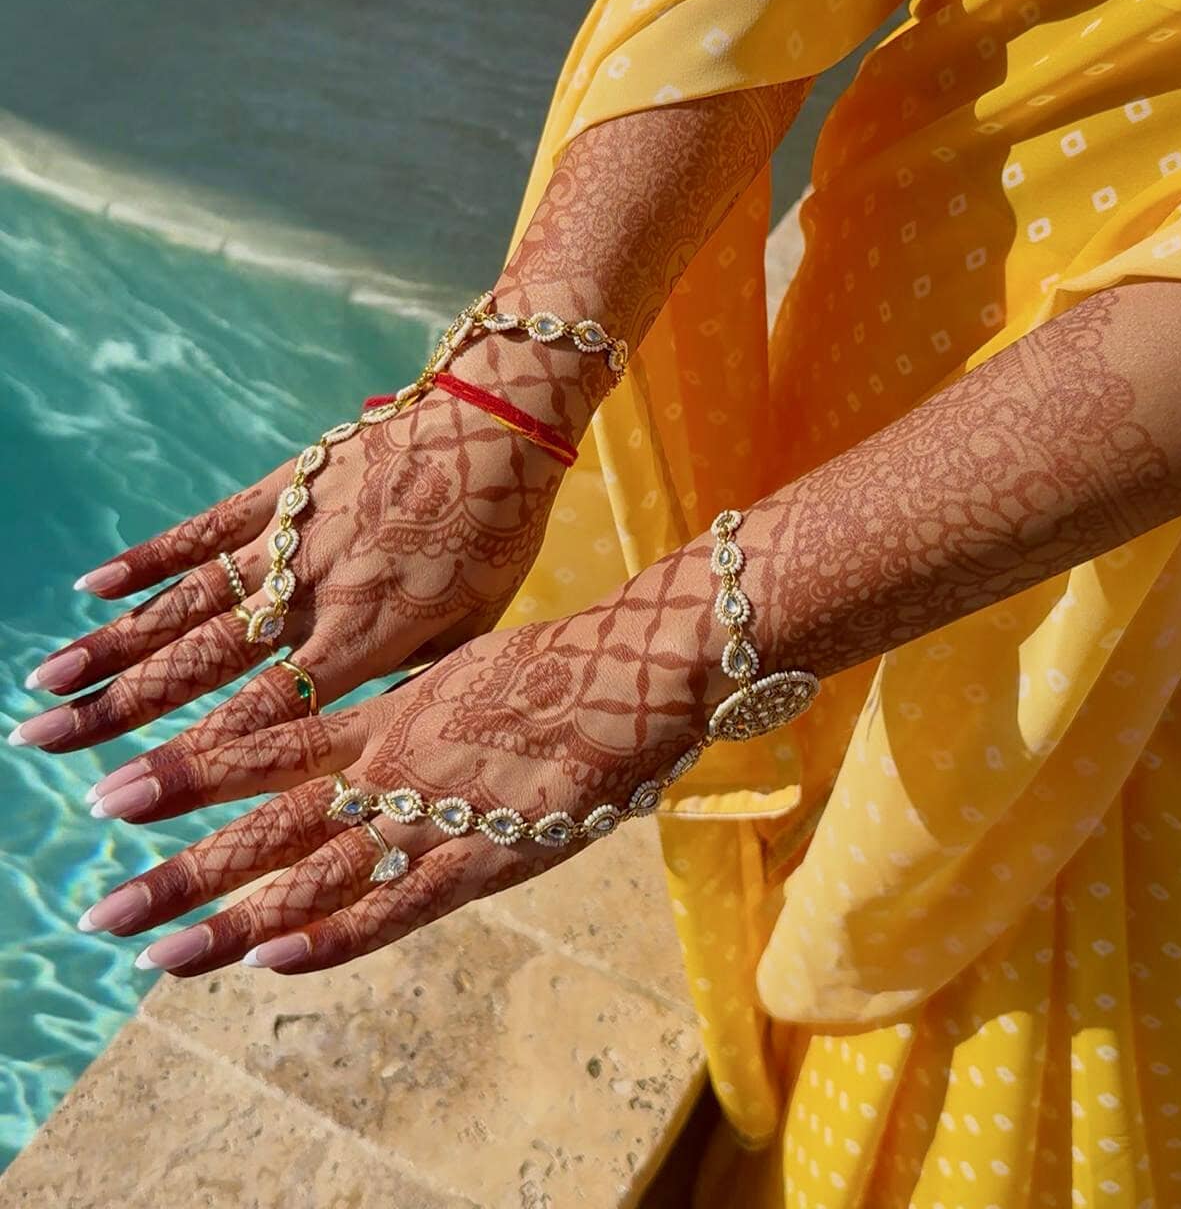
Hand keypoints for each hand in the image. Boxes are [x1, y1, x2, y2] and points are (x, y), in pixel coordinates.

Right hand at [15, 387, 562, 759]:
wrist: (497, 429)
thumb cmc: (499, 536)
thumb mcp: (474, 627)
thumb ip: (414, 679)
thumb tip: (370, 732)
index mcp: (364, 641)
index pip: (263, 718)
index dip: (192, 760)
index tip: (128, 801)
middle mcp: (313, 597)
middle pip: (202, 665)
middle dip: (119, 711)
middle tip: (42, 743)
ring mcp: (291, 540)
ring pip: (190, 601)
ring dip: (117, 642)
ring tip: (49, 681)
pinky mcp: (285, 487)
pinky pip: (208, 526)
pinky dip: (152, 555)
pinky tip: (94, 586)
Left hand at [76, 555, 713, 974]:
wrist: (639, 668)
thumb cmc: (560, 663)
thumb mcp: (465, 665)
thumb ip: (407, 700)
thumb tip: (356, 720)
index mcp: (389, 712)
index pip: (267, 745)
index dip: (190, 771)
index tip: (115, 793)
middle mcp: (392, 763)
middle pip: (268, 820)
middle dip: (182, 865)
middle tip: (102, 905)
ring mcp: (433, 812)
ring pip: (313, 870)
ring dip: (229, 913)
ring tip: (156, 949)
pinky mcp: (485, 857)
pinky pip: (395, 905)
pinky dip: (333, 933)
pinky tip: (272, 957)